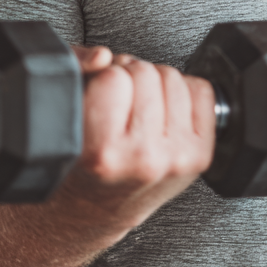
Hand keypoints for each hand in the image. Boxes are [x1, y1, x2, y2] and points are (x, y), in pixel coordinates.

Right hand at [61, 45, 216, 227]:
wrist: (95, 210)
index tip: (100, 95)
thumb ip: (75, 76)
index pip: (114, 76)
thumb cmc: (80, 164)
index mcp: (103, 153)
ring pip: (174, 77)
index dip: (104, 79)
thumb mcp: (64, 118)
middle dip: (130, 80)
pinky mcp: (199, 156)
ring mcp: (176, 158)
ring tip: (138, 111)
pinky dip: (184, 95)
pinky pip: (201, 92)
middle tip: (120, 104)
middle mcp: (143, 159)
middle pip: (147, 72)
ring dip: (156, 86)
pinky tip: (163, 115)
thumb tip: (102, 56)